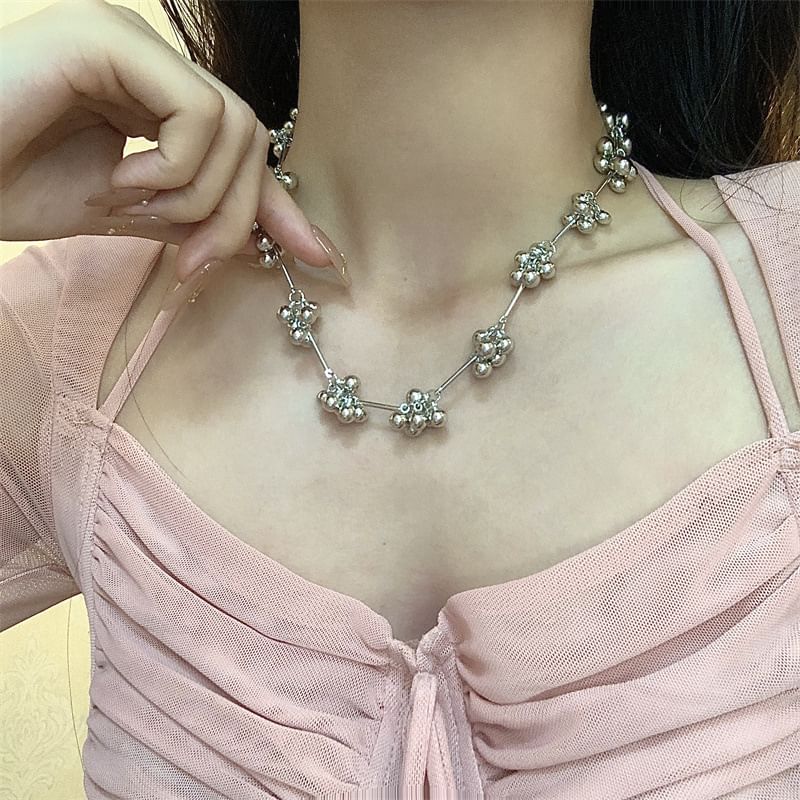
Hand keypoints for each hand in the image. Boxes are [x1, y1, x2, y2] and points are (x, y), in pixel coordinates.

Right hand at [0, 0, 332, 280]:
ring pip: (235, 128)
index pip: (245, 148)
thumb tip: (262, 243)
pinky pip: (196, 116)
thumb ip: (194, 217)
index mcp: (157, 97)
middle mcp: (152, 63)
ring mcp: (133, 45)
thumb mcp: (129, 214)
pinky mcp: (110, 40)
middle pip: (251, 141)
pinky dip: (172, 169)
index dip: (282, 206)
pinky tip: (121, 179)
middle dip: (236, 216)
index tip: (320, 257)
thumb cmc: (14, 186)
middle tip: (191, 261)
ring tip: (132, 208)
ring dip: (196, 197)